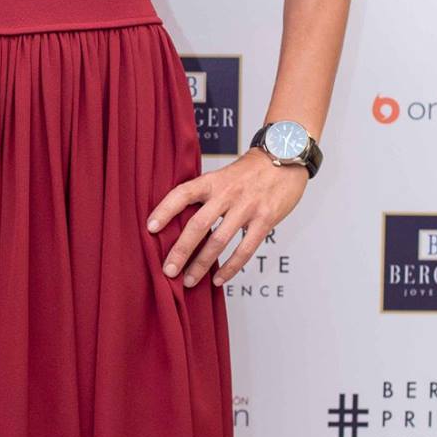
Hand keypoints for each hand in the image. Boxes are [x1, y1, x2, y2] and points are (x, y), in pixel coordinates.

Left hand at [146, 148, 309, 287]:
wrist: (286, 156)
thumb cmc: (250, 171)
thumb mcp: (224, 176)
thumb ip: (206, 196)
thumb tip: (180, 222)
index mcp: (212, 181)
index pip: (182, 194)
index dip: (164, 210)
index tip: (150, 228)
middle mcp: (227, 193)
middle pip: (198, 225)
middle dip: (180, 250)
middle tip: (167, 270)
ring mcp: (247, 207)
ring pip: (219, 241)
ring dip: (202, 264)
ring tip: (188, 281)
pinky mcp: (265, 219)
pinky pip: (245, 249)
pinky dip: (231, 267)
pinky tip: (219, 280)